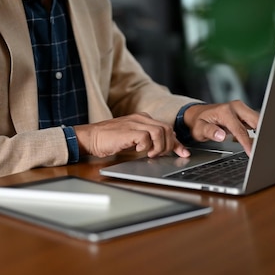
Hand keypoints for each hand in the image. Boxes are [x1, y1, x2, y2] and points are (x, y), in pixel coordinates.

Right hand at [74, 113, 189, 158]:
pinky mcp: (128, 131)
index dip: (177, 142)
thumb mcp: (132, 139)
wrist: (91, 137)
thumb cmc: (109, 139)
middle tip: (159, 155)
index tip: (183, 152)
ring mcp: (135, 123)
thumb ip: (147, 140)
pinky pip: (146, 137)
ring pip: (160, 132)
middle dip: (169, 145)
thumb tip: (162, 147)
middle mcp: (141, 118)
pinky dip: (146, 146)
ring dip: (159, 146)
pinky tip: (139, 150)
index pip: (167, 128)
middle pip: (167, 129)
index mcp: (143, 119)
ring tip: (150, 153)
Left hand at [183, 101, 258, 154]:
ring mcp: (241, 109)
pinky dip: (259, 131)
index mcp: (225, 111)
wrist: (198, 114)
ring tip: (262, 147)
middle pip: (255, 121)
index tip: (252, 152)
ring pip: (258, 120)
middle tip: (263, 149)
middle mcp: (236, 107)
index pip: (240, 129)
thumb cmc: (198, 122)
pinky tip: (259, 141)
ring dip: (262, 133)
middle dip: (262, 135)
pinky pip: (255, 122)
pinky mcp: (244, 113)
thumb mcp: (199, 129)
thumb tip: (220, 135)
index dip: (247, 142)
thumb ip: (210, 132)